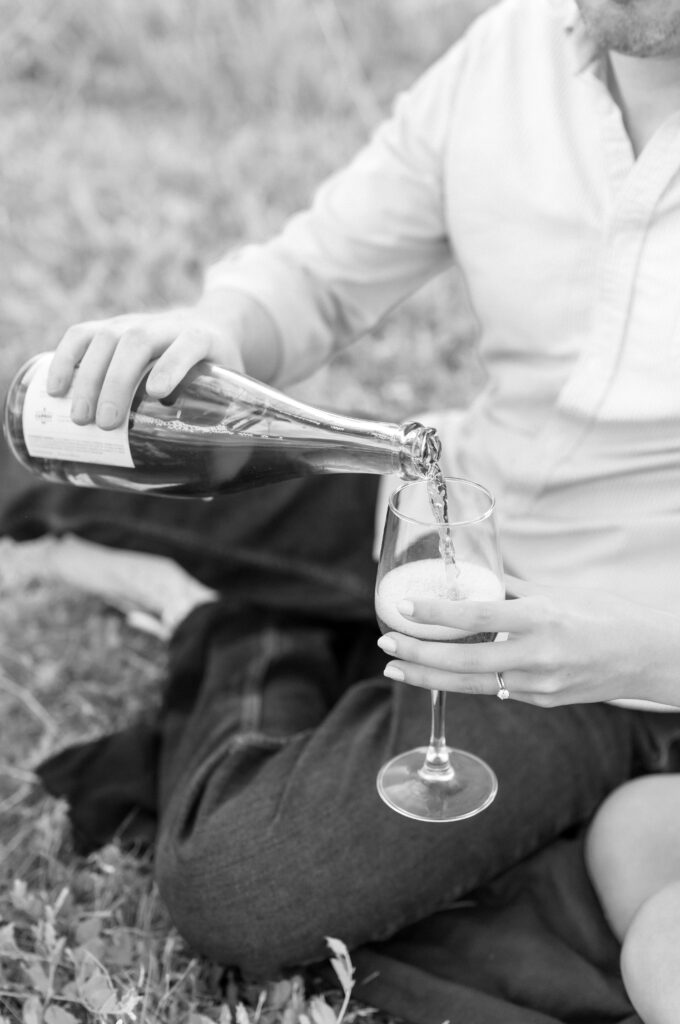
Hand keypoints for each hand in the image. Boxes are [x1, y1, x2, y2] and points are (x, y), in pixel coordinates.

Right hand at [46, 291, 279, 429]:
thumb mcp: (229, 393)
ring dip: (87, 378)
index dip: (173, 364)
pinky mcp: (110, 327)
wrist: (209, 326)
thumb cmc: (216, 373)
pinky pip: (81, 335)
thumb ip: (219, 430)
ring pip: (106, 337)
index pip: (189, 344)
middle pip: (138, 342)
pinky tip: (53, 390)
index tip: (157, 393)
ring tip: (79, 419)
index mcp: (203, 339)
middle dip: (117, 383)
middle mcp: (166, 326)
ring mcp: (135, 322)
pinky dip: (64, 359)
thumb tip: (202, 492)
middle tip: (105, 426)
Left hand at [376, 575, 679, 706]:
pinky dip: (464, 680)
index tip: (405, 607)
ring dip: (429, 676)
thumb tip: (473, 578)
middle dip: (419, 653)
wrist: (647, 657)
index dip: (436, 615)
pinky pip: (495, 689)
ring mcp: (539, 684)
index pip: (477, 618)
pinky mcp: (542, 700)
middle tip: (385, 642)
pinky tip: (438, 671)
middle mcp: (538, 655)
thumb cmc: (604, 614)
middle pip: (464, 661)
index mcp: (542, 618)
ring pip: (472, 684)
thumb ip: (512, 588)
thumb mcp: (558, 591)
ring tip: (396, 666)